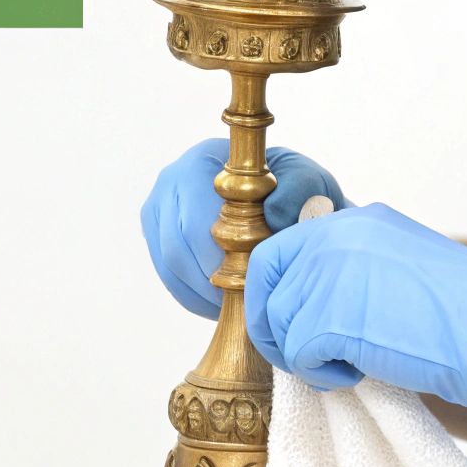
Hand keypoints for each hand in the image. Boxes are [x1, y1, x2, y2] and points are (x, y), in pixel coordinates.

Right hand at [140, 137, 347, 317]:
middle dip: (211, 280)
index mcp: (202, 160)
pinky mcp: (158, 235)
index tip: (249, 277)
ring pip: (170, 266)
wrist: (284, 197)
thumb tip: (270, 213)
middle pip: (177, 247)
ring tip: (237, 305)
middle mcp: (171, 180)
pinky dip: (195, 297)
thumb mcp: (307, 182)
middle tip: (244, 300)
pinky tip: (224, 303)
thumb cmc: (294, 188)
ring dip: (202, 294)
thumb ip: (297, 190)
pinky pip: (170, 277)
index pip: (195, 220)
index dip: (219, 257)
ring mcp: (160, 209)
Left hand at [245, 203, 466, 429]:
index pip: (282, 248)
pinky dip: (321, 375)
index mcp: (359, 223)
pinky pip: (297, 354)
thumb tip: (317, 305)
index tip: (290, 323)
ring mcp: (332, 274)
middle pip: (268, 281)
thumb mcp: (405, 266)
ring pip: (279, 321)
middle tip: (304, 355)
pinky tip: (357, 375)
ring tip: (347, 367)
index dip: (277, 291)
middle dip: (277, 325)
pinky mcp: (332, 317)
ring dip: (303, 355)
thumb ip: (359, 271)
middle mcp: (339, 237)